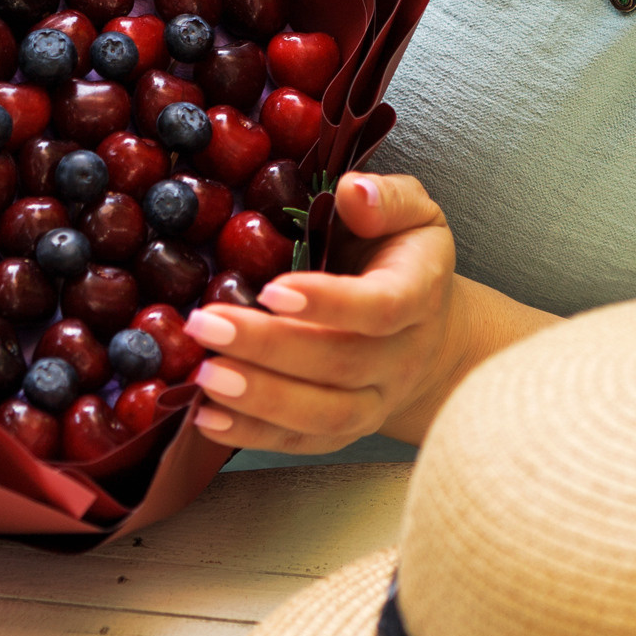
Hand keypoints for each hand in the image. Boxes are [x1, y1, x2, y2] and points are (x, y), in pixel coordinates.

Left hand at [187, 172, 458, 454]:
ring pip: (323, 415)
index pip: (382, 308)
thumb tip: (352, 192)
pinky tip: (206, 416)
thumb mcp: (412, 211)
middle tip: (207, 324)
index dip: (329, 303)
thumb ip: (385, 197)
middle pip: (340, 364)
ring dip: (260, 398)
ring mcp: (375, 401)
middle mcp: (400, 357)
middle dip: (269, 348)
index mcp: (419, 294)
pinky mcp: (343, 430)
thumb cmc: (404, 257)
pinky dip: (252, 435)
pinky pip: (301, 443)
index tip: (272, 290)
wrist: (431, 333)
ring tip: (204, 374)